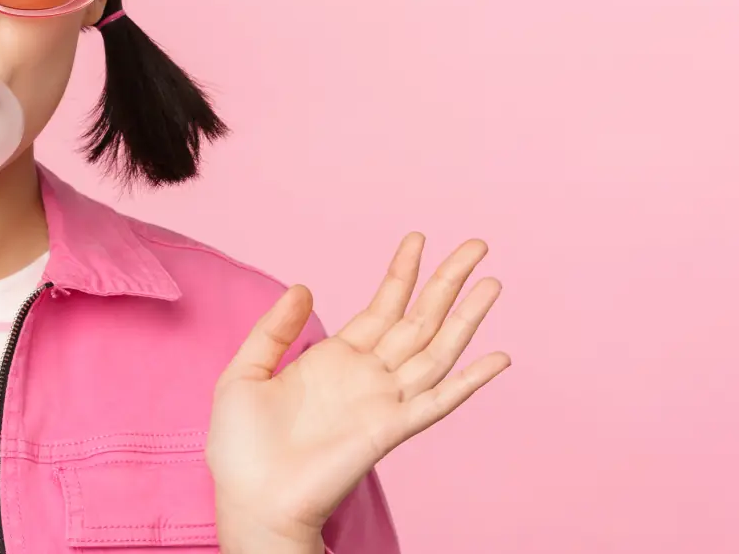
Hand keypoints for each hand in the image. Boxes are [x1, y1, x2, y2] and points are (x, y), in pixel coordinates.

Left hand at [207, 233, 509, 550]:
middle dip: (447, 282)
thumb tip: (303, 287)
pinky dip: (470, 380)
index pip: (380, 308)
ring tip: (491, 282)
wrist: (250, 498)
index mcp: (335, 360)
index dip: (401, 274)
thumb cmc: (241, 447)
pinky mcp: (389, 430)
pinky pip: (438, 401)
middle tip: (476, 245)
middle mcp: (367, 376)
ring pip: (436, 351)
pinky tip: (497, 357)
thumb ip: (274, 329)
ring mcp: (382, 402)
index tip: (417, 239)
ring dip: (465, 318)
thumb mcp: (245, 372)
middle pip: (418, 320)